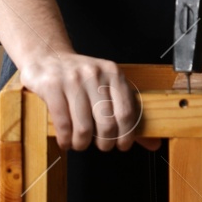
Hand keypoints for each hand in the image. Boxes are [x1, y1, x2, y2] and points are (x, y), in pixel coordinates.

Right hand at [19, 52, 158, 151]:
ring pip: (84, 127)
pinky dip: (66, 140)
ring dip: (82, 144)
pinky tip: (66, 140)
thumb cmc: (80, 77)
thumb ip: (127, 115)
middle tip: (101, 146)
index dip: (126, 136)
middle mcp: (94, 74)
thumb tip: (153, 143)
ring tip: (80, 143)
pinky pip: (63, 124)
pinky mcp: (52, 87)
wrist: (47, 56)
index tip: (122, 145)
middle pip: (106, 123)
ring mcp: (72, 80)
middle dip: (105, 143)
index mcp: (113, 74)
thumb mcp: (106, 87)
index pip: (126, 113)